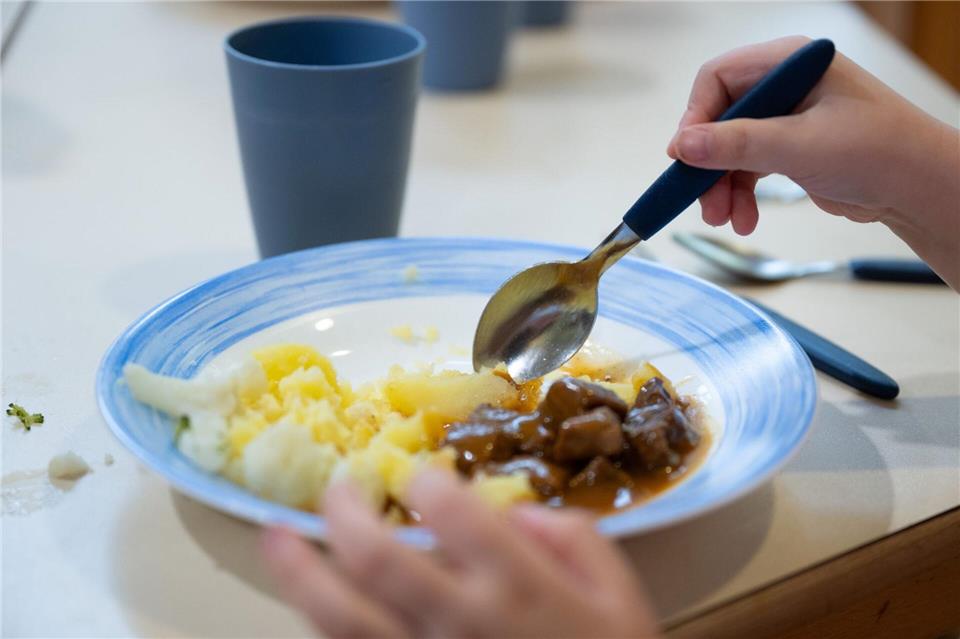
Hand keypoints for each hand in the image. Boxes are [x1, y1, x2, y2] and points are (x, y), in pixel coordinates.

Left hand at [260, 470, 660, 637]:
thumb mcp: (620, 597)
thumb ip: (573, 538)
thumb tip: (518, 512)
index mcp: (518, 588)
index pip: (449, 512)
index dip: (424, 481)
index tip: (421, 476)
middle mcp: (461, 622)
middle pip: (376, 558)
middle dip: (345, 511)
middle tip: (337, 487)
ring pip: (344, 617)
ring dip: (301, 571)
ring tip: (273, 537)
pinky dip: (324, 629)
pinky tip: (312, 604)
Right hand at [666, 37, 959, 287]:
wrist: (918, 188)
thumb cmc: (878, 152)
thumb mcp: (798, 146)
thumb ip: (736, 145)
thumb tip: (683, 146)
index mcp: (788, 64)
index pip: (717, 80)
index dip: (695, 119)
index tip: (683, 158)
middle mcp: (784, 85)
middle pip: (719, 120)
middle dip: (708, 165)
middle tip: (702, 201)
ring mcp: (786, 118)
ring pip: (729, 150)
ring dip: (720, 187)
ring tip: (725, 219)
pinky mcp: (789, 149)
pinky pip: (747, 169)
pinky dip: (739, 195)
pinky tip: (744, 219)